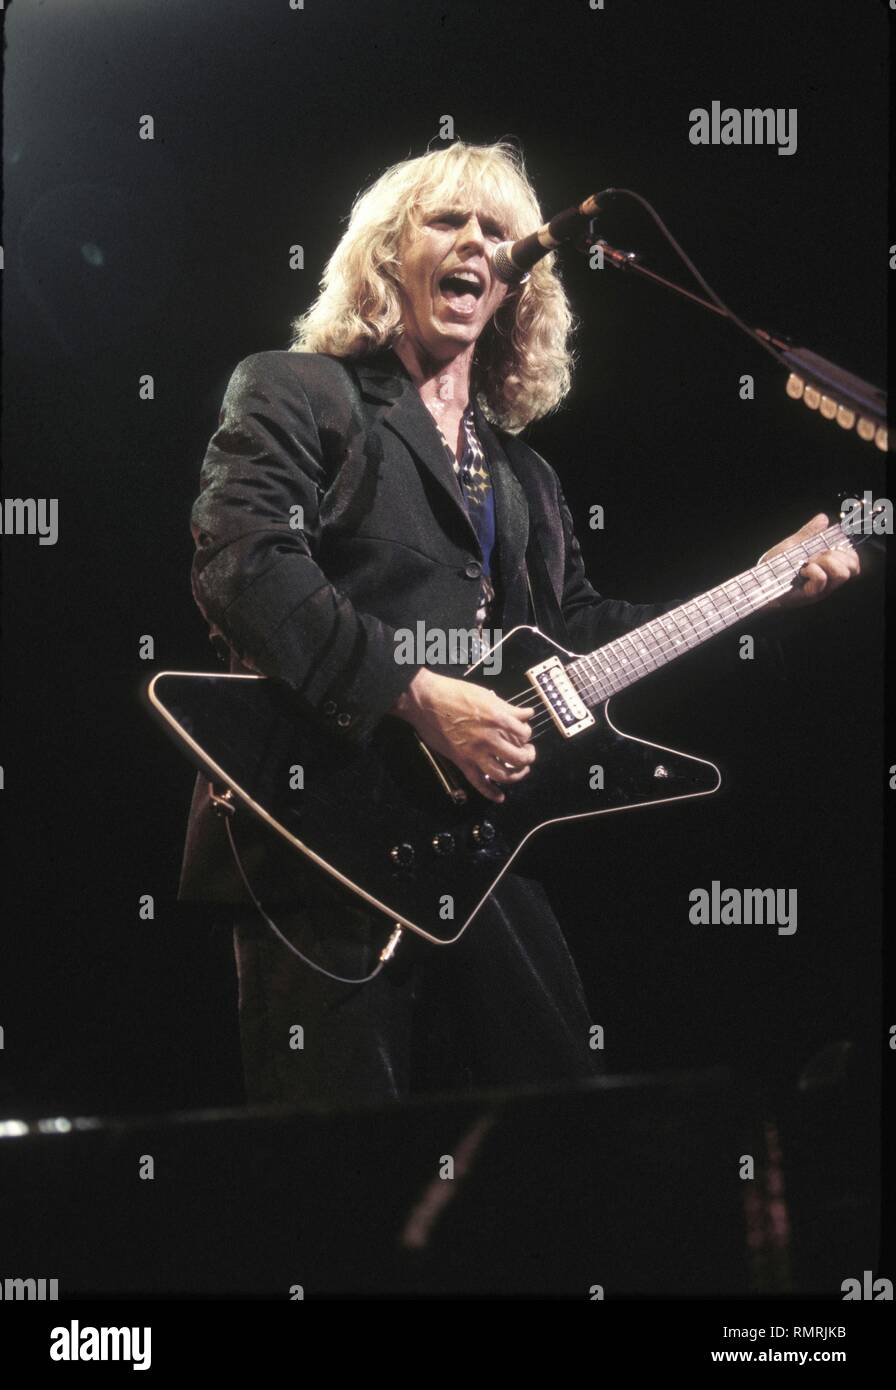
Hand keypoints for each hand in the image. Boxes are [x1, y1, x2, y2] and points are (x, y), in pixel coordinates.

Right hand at [391, 667, 535, 802]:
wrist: (425, 700)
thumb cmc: (453, 693)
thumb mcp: (485, 696)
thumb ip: (509, 708)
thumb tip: (527, 713)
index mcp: (497, 719)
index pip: (524, 734)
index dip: (527, 734)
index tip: (523, 733)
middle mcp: (489, 738)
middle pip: (519, 757)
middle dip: (528, 757)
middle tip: (528, 753)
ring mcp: (475, 752)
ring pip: (503, 774)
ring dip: (516, 775)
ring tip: (520, 770)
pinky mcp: (462, 761)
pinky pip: (479, 783)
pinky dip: (491, 793)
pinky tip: (500, 797)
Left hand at [758, 513, 859, 610]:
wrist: (760, 580)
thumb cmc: (776, 565)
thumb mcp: (794, 544)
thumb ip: (810, 532)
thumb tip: (823, 518)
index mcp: (829, 568)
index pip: (854, 561)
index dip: (848, 551)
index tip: (831, 545)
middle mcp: (830, 580)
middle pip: (853, 566)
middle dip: (837, 554)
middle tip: (816, 556)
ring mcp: (822, 589)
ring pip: (842, 573)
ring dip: (827, 562)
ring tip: (809, 563)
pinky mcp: (812, 595)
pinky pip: (822, 577)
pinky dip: (812, 570)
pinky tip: (801, 571)